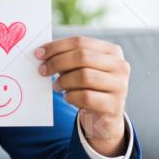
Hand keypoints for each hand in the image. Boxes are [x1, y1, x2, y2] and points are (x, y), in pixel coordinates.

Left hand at [36, 36, 130, 156]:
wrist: (104, 117)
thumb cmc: (88, 86)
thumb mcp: (81, 68)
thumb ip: (66, 57)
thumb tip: (42, 53)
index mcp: (112, 51)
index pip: (80, 42)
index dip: (57, 46)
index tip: (38, 53)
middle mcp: (120, 66)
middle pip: (82, 57)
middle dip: (57, 62)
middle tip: (43, 70)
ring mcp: (120, 85)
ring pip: (84, 76)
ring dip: (63, 81)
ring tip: (57, 86)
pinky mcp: (114, 105)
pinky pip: (85, 96)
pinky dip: (71, 96)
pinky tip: (68, 97)